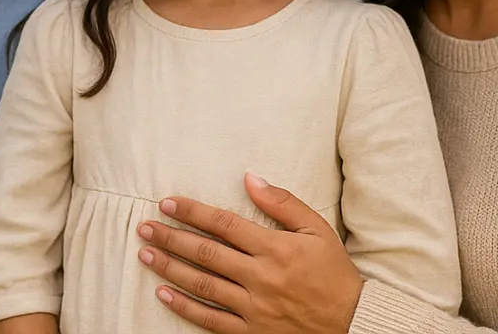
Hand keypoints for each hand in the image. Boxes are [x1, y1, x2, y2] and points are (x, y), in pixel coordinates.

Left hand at [135, 173, 363, 333]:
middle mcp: (260, 277)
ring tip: (146, 254)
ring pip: (202, 285)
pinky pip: (211, 320)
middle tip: (144, 227)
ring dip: (170, 268)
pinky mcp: (252, 332)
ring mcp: (254, 308)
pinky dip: (185, 307)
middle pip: (205, 253)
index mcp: (275, 249)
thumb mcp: (317, 229)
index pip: (224, 224)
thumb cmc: (334, 272)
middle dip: (170, 237)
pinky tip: (164, 294)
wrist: (353, 322)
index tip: (168, 203)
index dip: (192, 212)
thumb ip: (282, 202)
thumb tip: (250, 178)